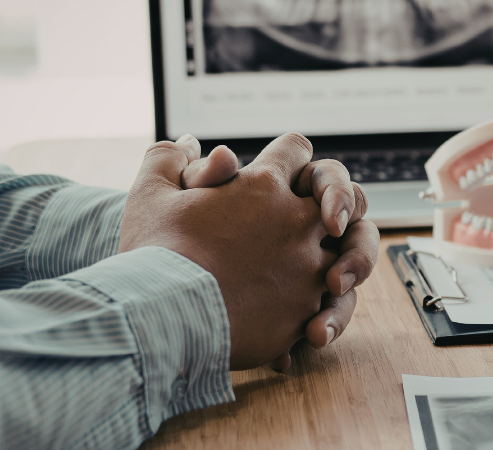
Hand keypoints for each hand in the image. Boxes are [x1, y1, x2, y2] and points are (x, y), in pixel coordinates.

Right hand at [121, 133, 340, 369]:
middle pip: (342, 199)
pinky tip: (289, 318)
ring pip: (340, 257)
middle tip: (320, 221)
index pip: (296, 150)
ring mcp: (307, 271)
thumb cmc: (153, 254)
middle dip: (334, 204)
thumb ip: (169, 159)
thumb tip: (187, 141)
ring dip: (327, 262)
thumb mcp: (150, 194)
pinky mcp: (304, 314)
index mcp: (263, 186)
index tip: (279, 173)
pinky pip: (326, 305)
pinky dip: (312, 310)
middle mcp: (296, 224)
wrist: (158, 319)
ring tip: (302, 278)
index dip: (288, 158)